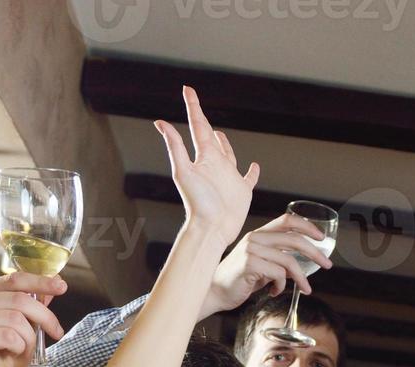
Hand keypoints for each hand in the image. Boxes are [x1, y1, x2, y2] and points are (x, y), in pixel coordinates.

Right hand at [0, 272, 65, 366]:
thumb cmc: (3, 354)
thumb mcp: (24, 326)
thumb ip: (35, 305)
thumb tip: (56, 284)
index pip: (15, 279)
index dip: (40, 281)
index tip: (62, 287)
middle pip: (20, 300)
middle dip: (45, 317)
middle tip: (56, 332)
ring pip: (16, 320)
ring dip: (29, 339)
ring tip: (23, 349)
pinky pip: (8, 337)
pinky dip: (19, 348)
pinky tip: (12, 354)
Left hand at [154, 85, 258, 246]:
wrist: (212, 228)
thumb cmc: (197, 203)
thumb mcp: (184, 171)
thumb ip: (175, 146)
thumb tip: (160, 122)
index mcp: (204, 157)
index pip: (198, 125)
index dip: (193, 106)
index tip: (188, 89)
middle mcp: (216, 164)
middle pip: (211, 139)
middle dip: (205, 124)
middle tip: (199, 111)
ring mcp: (229, 177)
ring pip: (228, 155)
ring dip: (225, 144)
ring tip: (220, 135)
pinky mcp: (242, 191)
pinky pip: (248, 178)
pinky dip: (252, 171)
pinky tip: (254, 166)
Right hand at [203, 212, 334, 317]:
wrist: (215, 292)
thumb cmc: (239, 280)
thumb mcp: (262, 265)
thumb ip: (278, 259)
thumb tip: (301, 264)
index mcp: (259, 234)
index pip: (287, 220)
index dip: (307, 226)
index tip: (321, 237)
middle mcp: (255, 238)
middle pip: (294, 240)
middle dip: (315, 253)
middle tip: (328, 265)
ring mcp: (251, 250)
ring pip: (289, 261)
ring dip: (301, 278)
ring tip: (305, 289)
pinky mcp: (250, 264)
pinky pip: (278, 274)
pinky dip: (281, 286)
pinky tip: (274, 292)